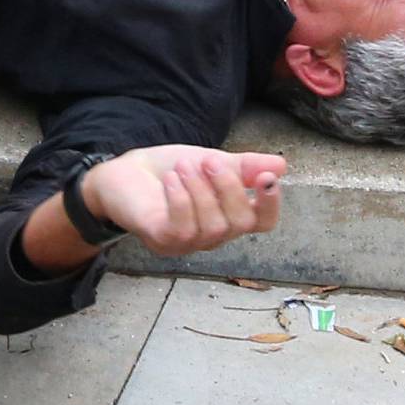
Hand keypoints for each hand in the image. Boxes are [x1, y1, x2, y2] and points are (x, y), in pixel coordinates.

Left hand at [83, 145, 286, 254]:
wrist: (124, 173)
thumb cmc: (170, 170)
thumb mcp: (212, 161)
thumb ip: (244, 166)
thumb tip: (281, 165)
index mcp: (229, 216)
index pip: (263, 223)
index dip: (271, 205)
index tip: (267, 178)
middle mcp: (212, 236)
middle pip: (239, 224)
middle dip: (228, 187)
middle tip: (207, 160)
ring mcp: (187, 243)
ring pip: (212, 227)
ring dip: (200, 190)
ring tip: (183, 167)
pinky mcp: (162, 241)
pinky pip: (181, 229)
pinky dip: (180, 200)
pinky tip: (172, 180)